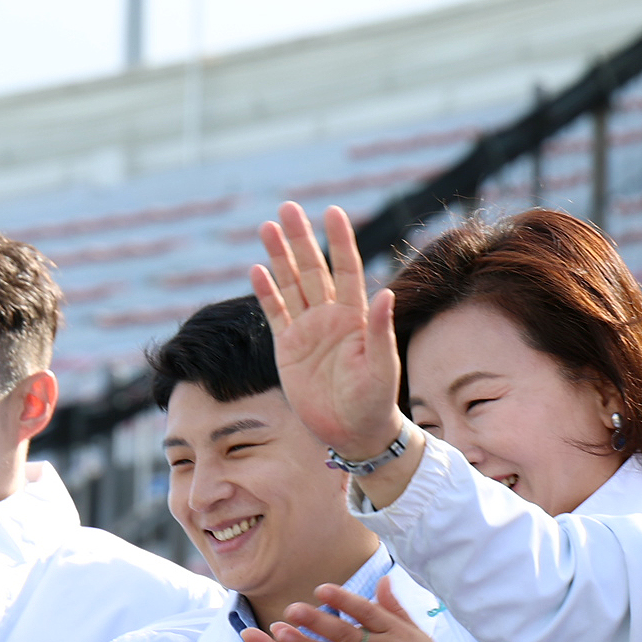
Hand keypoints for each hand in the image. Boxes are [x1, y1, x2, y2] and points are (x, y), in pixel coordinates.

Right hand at [250, 203, 416, 504]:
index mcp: (356, 316)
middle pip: (313, 270)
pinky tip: (257, 270)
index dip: (340, 241)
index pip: (347, 270)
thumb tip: (385, 293)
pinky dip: (267, 293)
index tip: (332, 212)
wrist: (353, 432)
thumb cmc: (376, 401)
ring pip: (291, 285)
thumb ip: (379, 330)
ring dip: (279, 257)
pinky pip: (275, 314)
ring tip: (267, 226)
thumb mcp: (382, 367)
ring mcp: (307, 330)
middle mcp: (330, 316)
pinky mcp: (288, 348)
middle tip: (288, 208)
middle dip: (300, 239)